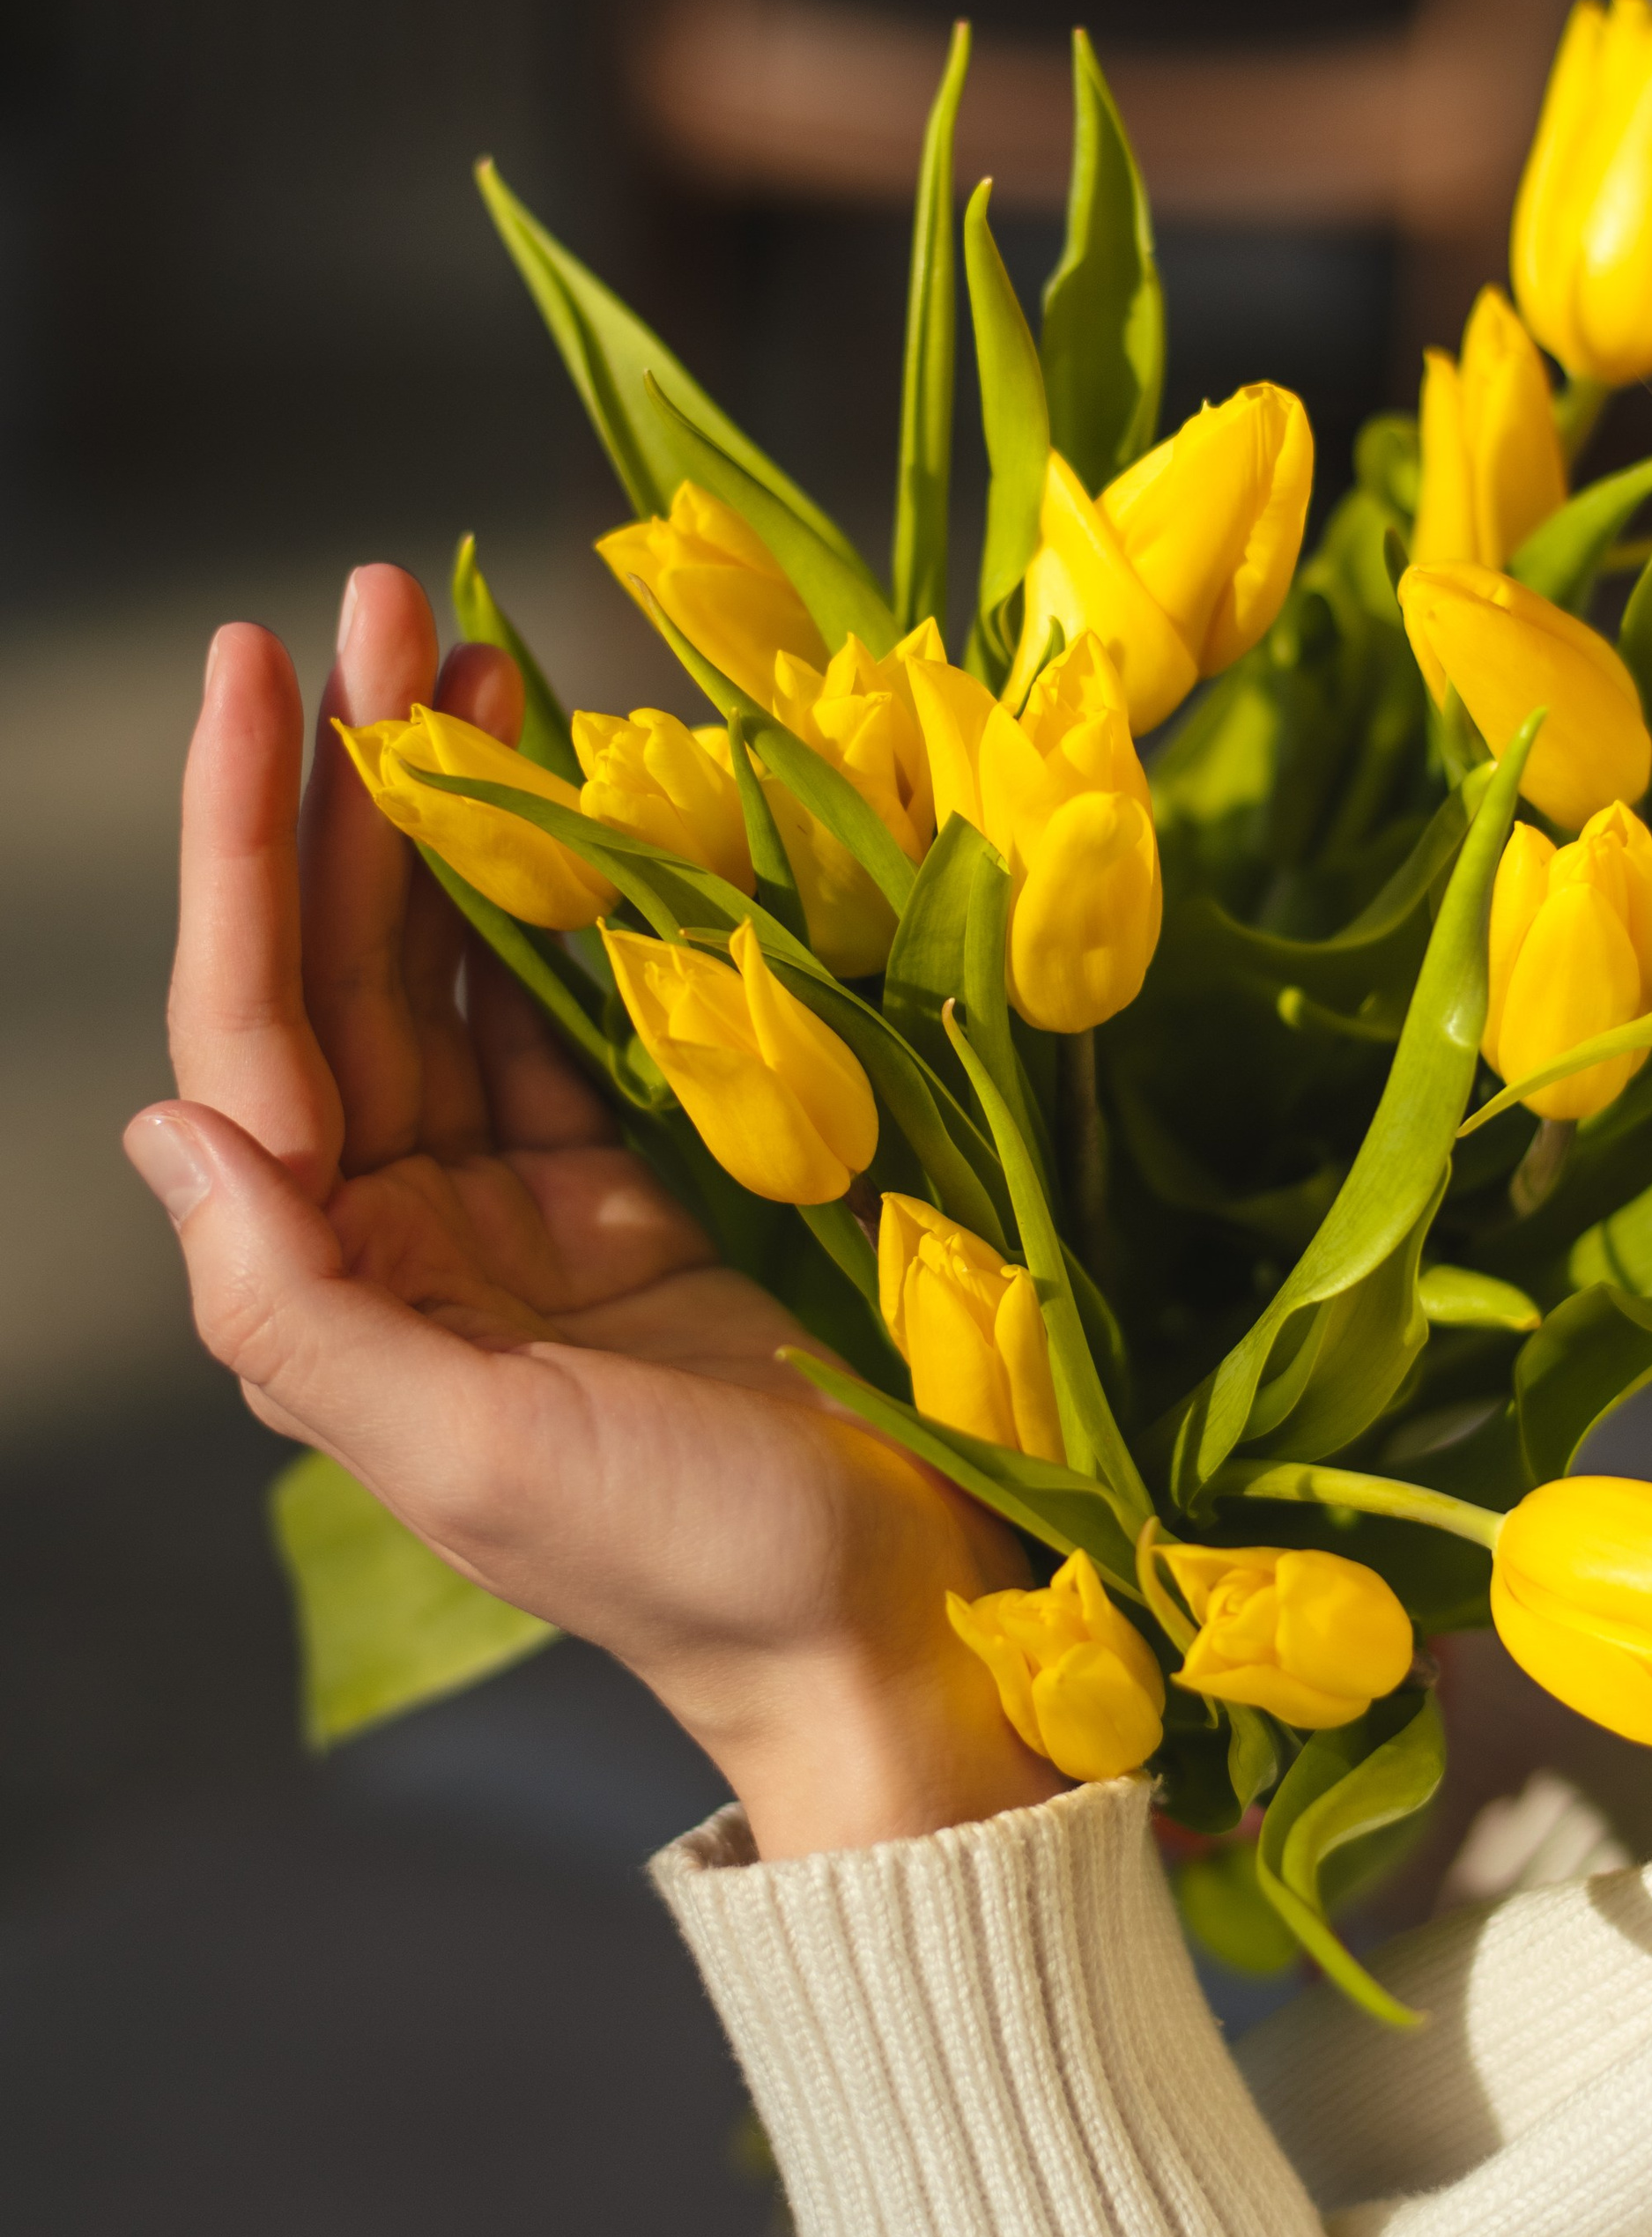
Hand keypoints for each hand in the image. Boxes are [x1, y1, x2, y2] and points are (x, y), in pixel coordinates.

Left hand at [127, 566, 1052, 1858]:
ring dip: (458, 810)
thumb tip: (173, 1128)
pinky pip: (586, 1004)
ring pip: (463, 963)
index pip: (255, 1030)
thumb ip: (297, 1306)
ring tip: (466, 649)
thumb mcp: (468, 1457)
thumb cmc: (690, 1570)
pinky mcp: (653, 1177)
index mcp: (342, 1290)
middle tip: (380, 601)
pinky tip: (580, 783)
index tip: (254, 670)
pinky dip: (580, 892)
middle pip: (350, 966)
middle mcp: (411, 1226)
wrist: (894, 1634)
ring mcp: (533, 1193)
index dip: (247, 847)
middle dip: (354, 782)